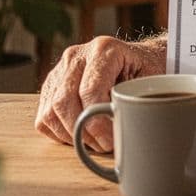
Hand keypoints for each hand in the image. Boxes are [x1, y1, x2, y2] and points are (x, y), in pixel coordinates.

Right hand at [34, 35, 166, 151]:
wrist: (139, 60)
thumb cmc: (147, 72)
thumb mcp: (151, 81)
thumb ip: (136, 100)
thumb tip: (120, 130)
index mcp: (104, 49)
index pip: (89, 90)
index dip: (97, 122)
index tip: (111, 140)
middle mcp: (76, 56)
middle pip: (63, 102)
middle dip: (82, 131)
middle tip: (104, 146)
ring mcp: (59, 70)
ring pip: (50, 112)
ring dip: (71, 136)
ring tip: (95, 142)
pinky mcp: (50, 86)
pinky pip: (44, 118)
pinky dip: (61, 134)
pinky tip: (82, 135)